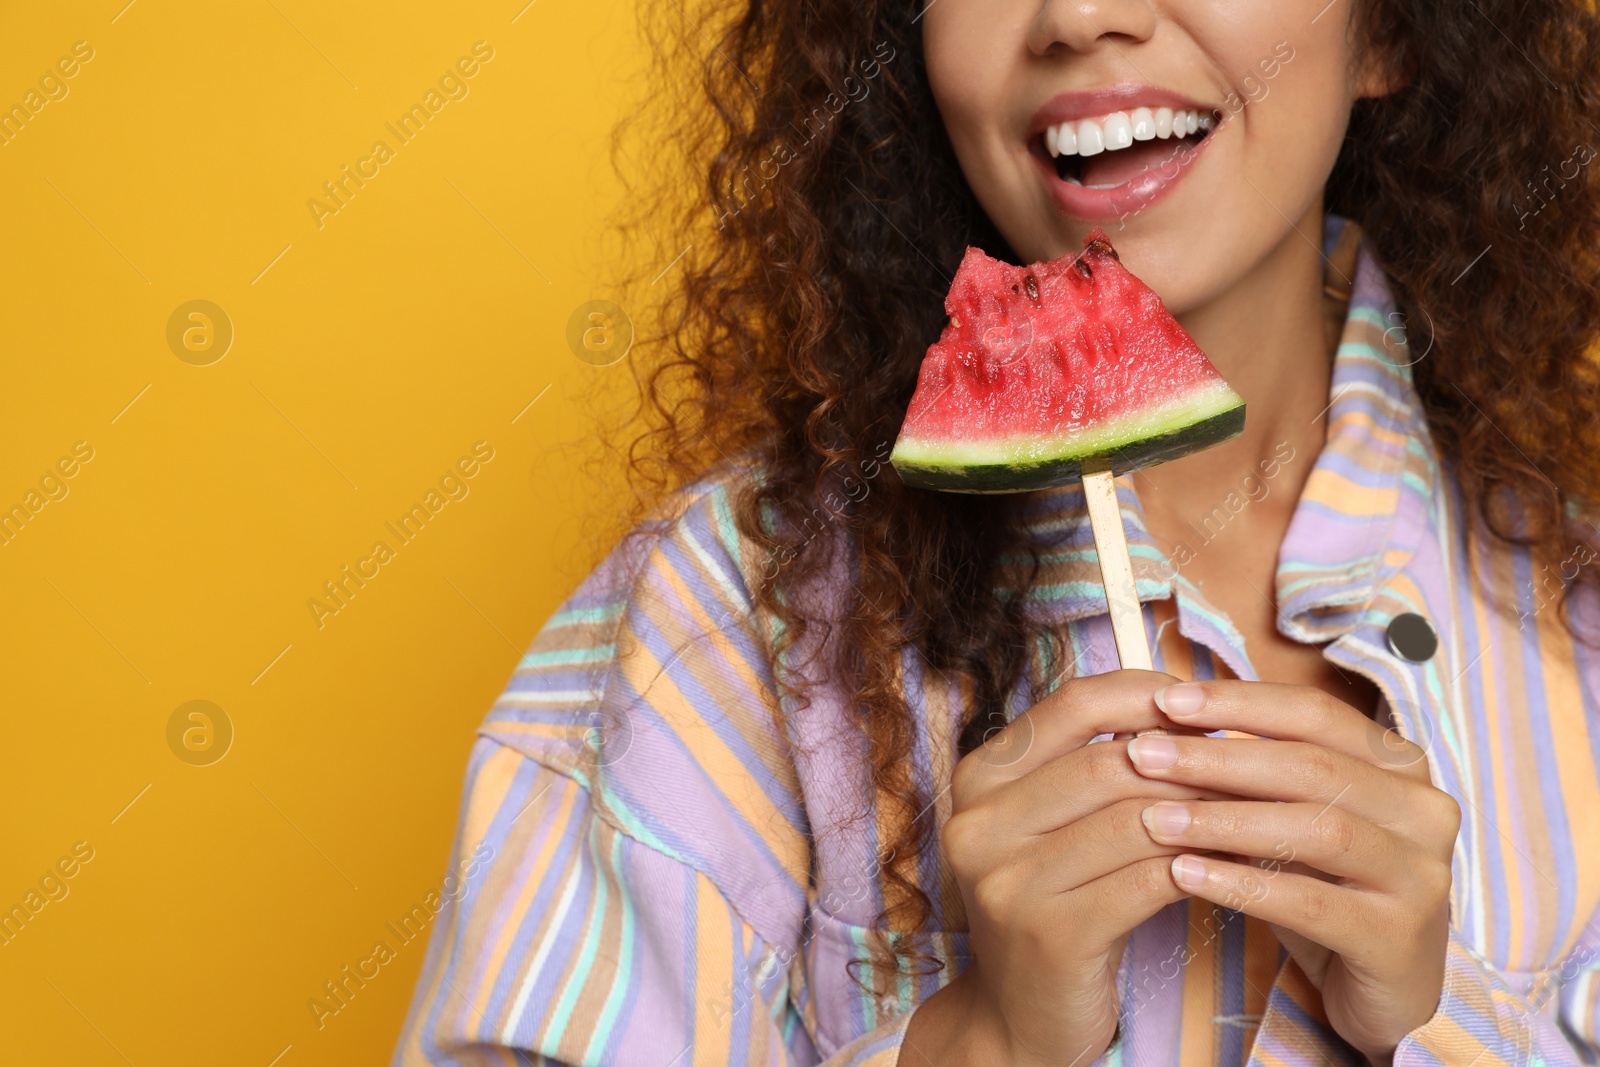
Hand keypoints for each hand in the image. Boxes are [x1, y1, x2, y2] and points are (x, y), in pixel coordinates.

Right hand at [903, 670, 1228, 1066]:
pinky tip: (1233, 865)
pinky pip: (1147, 881)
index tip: (1203, 707)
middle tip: (1247, 765)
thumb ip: (1088, 762)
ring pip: (1134, 820)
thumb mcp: (1048, 824)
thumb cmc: (1054, 903)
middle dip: (1189, 762)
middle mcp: (979, 823)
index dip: (1145, 695)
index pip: (1072, 705)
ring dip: (1204, 814)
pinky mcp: (1051, 933)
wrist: (1018, 1017)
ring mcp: (1008, 881)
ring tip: (1252, 811)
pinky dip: (1201, 868)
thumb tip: (1185, 704)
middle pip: (1109, 763)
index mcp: (978, 778)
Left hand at [1124, 681, 1460, 1064]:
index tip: (1165, 700)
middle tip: (1142, 754)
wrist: (1386, 987)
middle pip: (1312, 766)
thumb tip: (1162, 730)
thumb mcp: (1292, 818)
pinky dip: (1242, 884)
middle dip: (1217, 757)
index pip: (1314, 713)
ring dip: (1225, 820)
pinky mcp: (1400, 938)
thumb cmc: (1328, 884)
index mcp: (1400, 764)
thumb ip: (1251, 774)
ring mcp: (1420, 875)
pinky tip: (1185, 874)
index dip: (1238, 702)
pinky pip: (1312, 904)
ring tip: (1154, 819)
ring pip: (1317, 830)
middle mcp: (1423, 810)